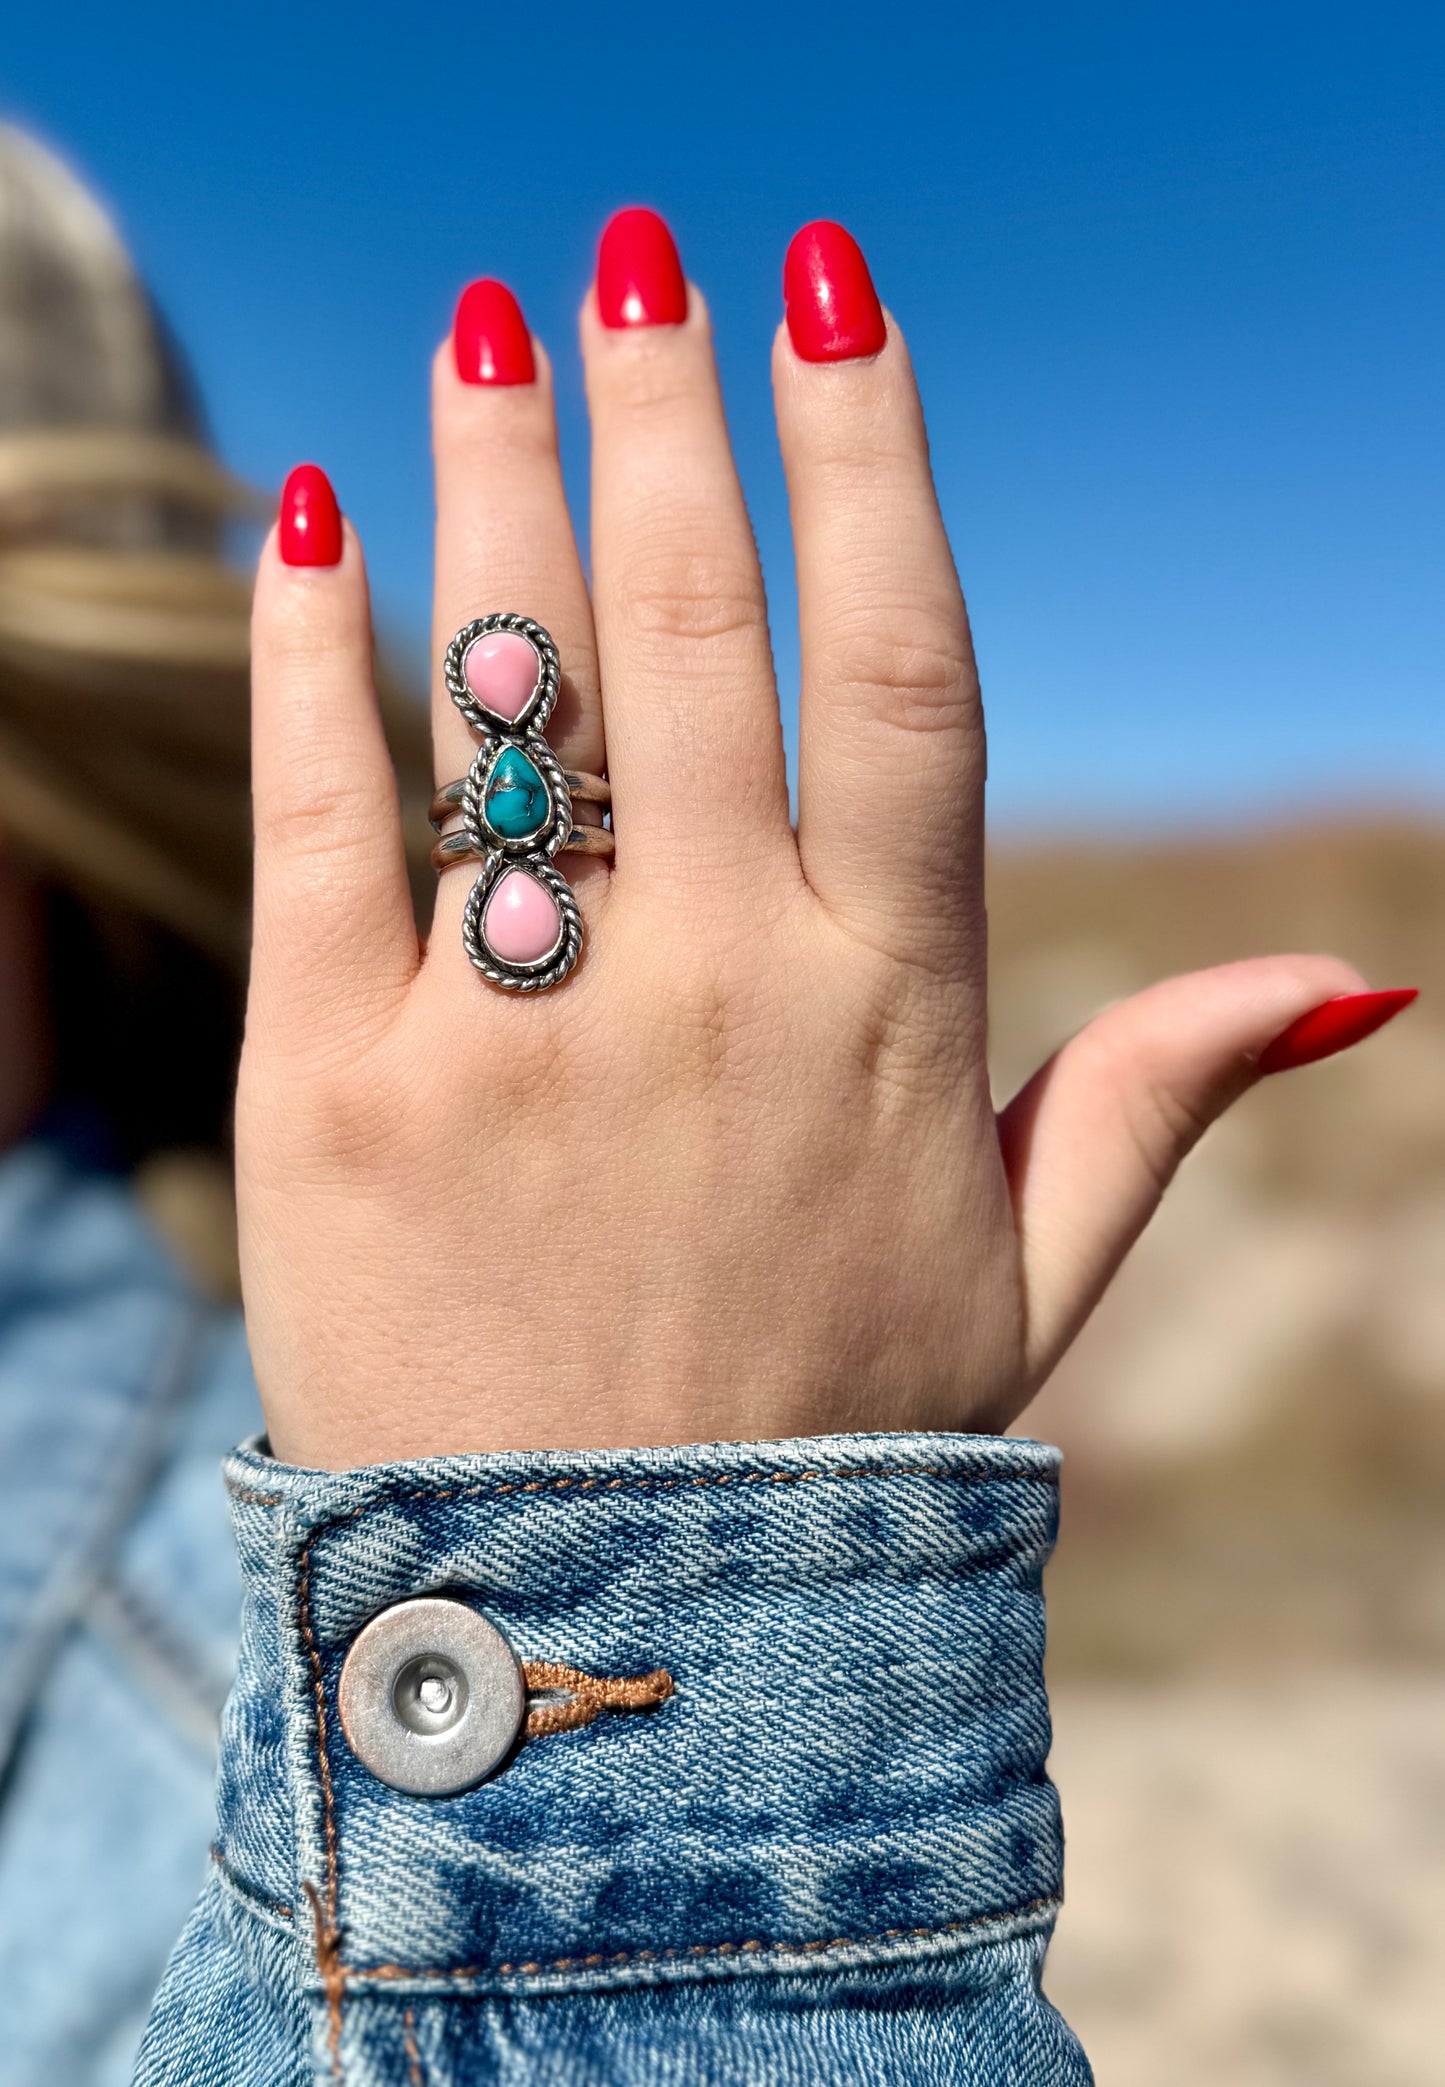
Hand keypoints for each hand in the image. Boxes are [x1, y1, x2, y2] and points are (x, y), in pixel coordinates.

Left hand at [238, 214, 1389, 1469]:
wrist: (607, 1648)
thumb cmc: (826, 1434)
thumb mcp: (1029, 1278)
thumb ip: (1159, 1096)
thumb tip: (1353, 976)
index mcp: (890, 1013)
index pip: (899, 668)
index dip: (869, 459)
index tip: (830, 297)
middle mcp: (711, 991)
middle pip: (699, 629)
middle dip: (669, 412)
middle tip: (642, 254)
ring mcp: (512, 1037)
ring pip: (509, 692)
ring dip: (500, 480)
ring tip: (494, 325)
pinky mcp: (331, 1095)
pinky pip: (316, 825)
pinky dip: (307, 656)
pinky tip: (314, 518)